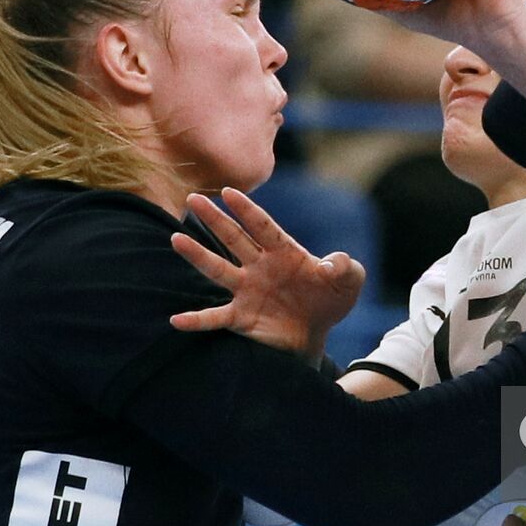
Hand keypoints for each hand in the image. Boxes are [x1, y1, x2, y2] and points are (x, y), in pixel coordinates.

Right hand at [169, 188, 364, 357]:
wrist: (318, 333)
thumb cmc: (330, 300)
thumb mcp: (350, 281)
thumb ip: (346, 268)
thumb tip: (331, 264)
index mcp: (284, 251)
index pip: (263, 225)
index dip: (247, 209)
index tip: (228, 192)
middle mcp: (259, 266)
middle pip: (234, 238)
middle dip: (215, 219)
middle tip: (193, 198)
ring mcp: (247, 290)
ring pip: (218, 269)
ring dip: (197, 255)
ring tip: (176, 239)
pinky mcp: (242, 317)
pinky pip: (215, 317)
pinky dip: (196, 320)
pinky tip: (176, 320)